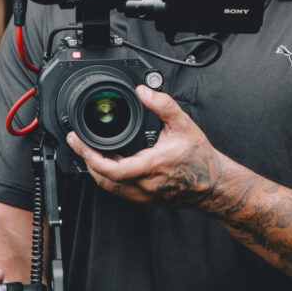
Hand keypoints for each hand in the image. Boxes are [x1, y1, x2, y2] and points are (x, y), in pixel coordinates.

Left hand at [66, 84, 226, 206]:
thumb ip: (163, 105)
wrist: (212, 183)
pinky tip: (108, 164)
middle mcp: (144, 185)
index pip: (111, 168)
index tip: (79, 141)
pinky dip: (108, 177)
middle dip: (87, 160)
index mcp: (151, 166)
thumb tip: (144, 91)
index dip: (90, 155)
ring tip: (90, 151)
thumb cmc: (199, 157)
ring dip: (96, 170)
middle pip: (103, 179)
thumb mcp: (183, 124)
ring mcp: (143, 195)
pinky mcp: (145, 199)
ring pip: (109, 187)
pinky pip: (119, 191)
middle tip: (79, 142)